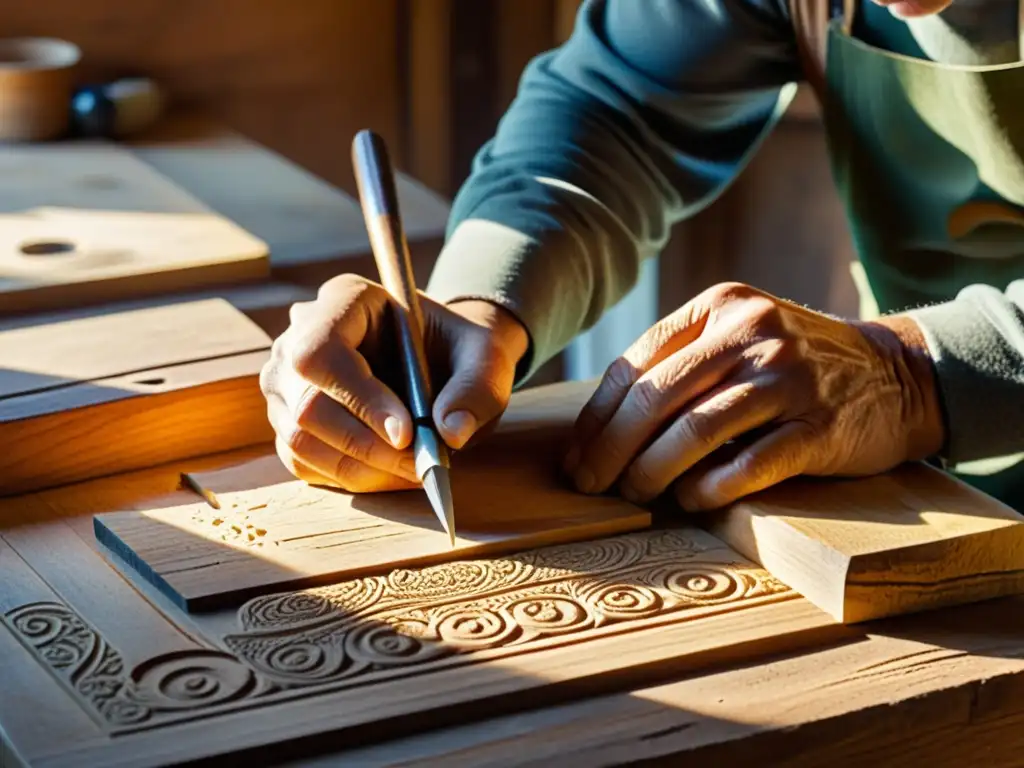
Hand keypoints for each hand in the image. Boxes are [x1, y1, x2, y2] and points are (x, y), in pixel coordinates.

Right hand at [260, 274, 528, 491]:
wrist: (445, 364)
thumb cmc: (460, 352)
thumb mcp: (485, 357)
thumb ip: (477, 388)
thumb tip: (451, 432)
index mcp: (345, 300)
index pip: (322, 350)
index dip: (359, 397)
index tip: (407, 434)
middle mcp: (299, 337)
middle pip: (307, 404)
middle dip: (366, 445)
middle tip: (419, 465)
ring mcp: (285, 382)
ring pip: (299, 439)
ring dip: (360, 468)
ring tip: (411, 471)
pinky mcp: (288, 421)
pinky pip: (302, 462)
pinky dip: (348, 476)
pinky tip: (389, 473)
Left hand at [563, 282, 944, 509]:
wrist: (896, 376)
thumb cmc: (796, 366)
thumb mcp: (740, 337)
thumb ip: (682, 363)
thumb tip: (602, 426)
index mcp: (721, 305)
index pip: (637, 363)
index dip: (598, 416)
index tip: (577, 455)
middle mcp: (751, 332)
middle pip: (657, 396)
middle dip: (611, 447)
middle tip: (589, 484)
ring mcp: (787, 377)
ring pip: (695, 430)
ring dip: (652, 471)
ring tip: (634, 494)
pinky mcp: (818, 426)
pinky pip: (747, 464)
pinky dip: (708, 489)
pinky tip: (690, 500)